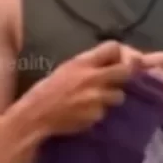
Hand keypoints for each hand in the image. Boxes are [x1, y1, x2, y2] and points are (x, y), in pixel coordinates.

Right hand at [20, 41, 134, 135]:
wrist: (36, 116)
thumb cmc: (47, 91)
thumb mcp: (66, 69)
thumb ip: (88, 65)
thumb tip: (110, 63)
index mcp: (82, 62)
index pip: (114, 47)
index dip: (118, 54)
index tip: (115, 61)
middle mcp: (93, 77)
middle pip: (126, 71)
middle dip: (124, 76)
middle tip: (116, 81)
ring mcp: (96, 98)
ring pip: (119, 95)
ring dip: (111, 98)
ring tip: (96, 100)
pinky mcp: (96, 115)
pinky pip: (105, 112)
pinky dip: (98, 113)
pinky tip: (84, 113)